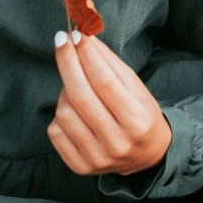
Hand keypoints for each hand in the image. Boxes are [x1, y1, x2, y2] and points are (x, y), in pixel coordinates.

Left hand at [49, 29, 171, 175]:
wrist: (146, 155)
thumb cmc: (140, 114)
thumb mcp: (135, 86)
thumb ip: (109, 62)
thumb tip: (84, 37)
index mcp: (137, 121)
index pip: (105, 82)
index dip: (87, 56)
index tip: (76, 35)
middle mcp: (117, 143)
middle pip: (81, 97)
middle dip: (68, 63)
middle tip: (62, 41)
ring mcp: (97, 158)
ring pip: (65, 113)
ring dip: (65, 91)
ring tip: (77, 86)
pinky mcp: (80, 166)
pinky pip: (56, 131)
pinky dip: (61, 114)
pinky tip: (74, 109)